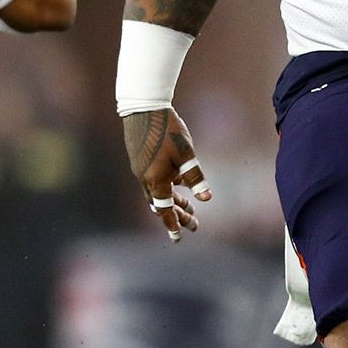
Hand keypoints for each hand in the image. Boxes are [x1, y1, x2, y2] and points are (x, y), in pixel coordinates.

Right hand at [122, 107, 211, 241]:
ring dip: (173, 202)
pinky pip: (153, 181)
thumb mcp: (187, 155)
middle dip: (177, 216)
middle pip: (161, 204)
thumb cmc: (167, 131)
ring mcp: (141, 170)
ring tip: (189, 207)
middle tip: (194, 225)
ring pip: (157, 192)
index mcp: (156, 181)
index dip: (173, 224)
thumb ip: (195, 178)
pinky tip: (177, 182)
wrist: (143, 109)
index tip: (179, 238)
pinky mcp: (140, 160)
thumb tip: (206, 198)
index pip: (165, 210)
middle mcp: (145, 179)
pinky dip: (166, 188)